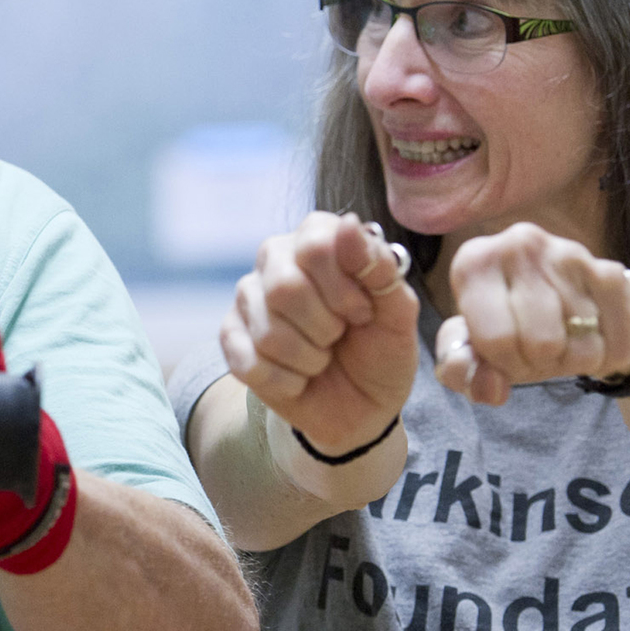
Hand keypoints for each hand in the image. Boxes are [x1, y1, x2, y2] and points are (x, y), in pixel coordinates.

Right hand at [220, 211, 416, 455]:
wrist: (362, 407)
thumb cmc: (381, 351)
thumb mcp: (398, 314)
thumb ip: (380, 269)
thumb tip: (349, 223)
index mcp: (317, 238)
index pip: (315, 246)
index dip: (343, 290)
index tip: (363, 313)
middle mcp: (276, 258)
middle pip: (284, 287)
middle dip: (325, 327)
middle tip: (340, 336)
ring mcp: (248, 297)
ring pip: (268, 331)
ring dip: (309, 359)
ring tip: (321, 358)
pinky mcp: (231, 337)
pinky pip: (250, 363)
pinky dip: (287, 381)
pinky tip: (298, 377)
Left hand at [434, 223, 629, 404]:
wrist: (561, 298)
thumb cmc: (509, 325)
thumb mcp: (471, 348)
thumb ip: (462, 370)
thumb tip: (489, 388)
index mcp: (474, 263)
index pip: (496, 341)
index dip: (504, 365)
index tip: (505, 355)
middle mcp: (520, 245)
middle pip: (542, 344)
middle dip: (541, 364)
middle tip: (537, 352)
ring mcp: (569, 254)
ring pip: (583, 347)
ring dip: (575, 362)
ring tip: (563, 342)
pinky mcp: (612, 271)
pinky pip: (617, 343)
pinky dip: (609, 357)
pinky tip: (593, 338)